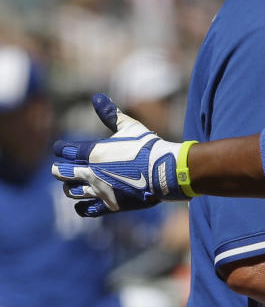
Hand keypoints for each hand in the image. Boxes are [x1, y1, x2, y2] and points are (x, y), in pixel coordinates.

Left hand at [52, 94, 190, 216]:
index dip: (61, 149)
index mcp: (93, 153)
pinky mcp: (110, 204)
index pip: (65, 151)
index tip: (61, 148)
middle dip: (59, 171)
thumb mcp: (129, 126)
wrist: (164, 171)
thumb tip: (97, 97)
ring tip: (72, 184)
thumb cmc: (147, 146)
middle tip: (59, 169)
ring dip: (70, 187)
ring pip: (71, 192)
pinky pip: (87, 210)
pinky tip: (81, 204)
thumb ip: (111, 114)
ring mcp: (99, 190)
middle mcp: (91, 173)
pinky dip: (81, 207)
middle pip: (61, 173)